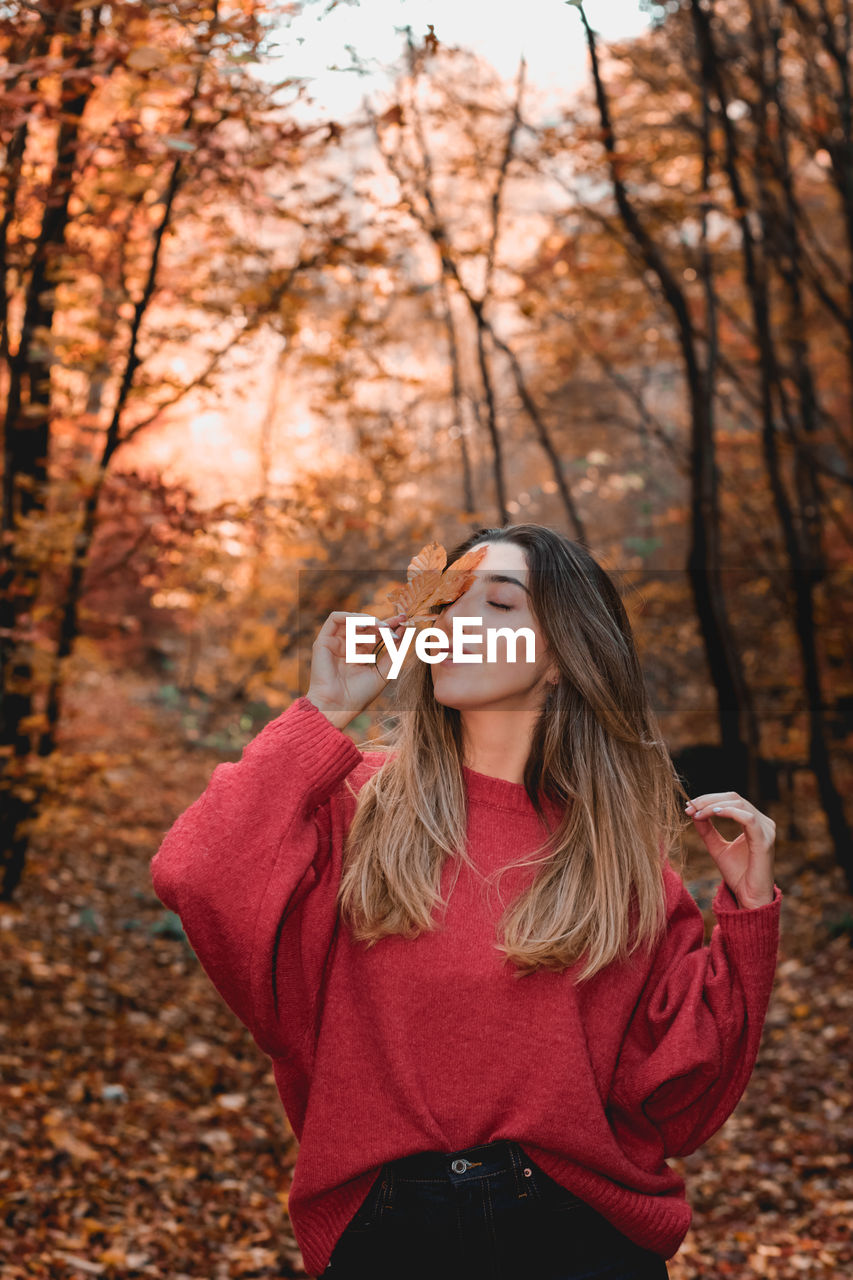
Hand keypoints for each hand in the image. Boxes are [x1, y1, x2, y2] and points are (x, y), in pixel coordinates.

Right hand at [306, 610, 408, 728]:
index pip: (376, 634)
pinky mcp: (323, 640)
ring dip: (369, 620)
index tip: (404, 620)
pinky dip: (350, 617)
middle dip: (382, 623)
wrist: (338, 707)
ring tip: (382, 628)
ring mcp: (335, 642)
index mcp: (361, 654)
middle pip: (366, 625)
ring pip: (353, 620)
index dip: (390, 626)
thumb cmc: (359, 695)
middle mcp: (348, 646)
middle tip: (394, 627)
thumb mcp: (384, 672)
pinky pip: (335, 618)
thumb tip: (407, 632)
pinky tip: (364, 624)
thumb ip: (394, 653)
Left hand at [684, 791, 776, 908]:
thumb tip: (693, 812)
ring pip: (740, 805)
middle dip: (709, 800)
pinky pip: (748, 819)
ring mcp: (766, 831)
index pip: (731, 800)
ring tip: (697, 812)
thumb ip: (707, 830)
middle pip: (735, 798)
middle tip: (690, 806)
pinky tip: (713, 813)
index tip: (689, 806)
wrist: (749, 897)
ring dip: (715, 805)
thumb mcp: (716, 847)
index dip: (709, 799)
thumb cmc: (737, 874)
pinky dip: (729, 812)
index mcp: (754, 823)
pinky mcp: (765, 841)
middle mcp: (763, 823)